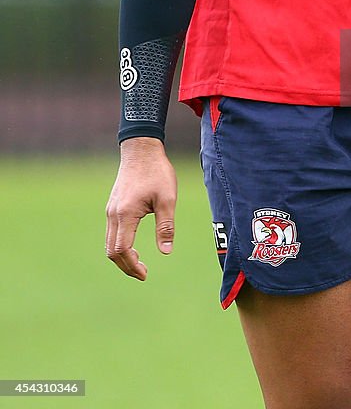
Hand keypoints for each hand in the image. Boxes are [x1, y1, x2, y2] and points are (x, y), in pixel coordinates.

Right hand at [105, 137, 176, 280]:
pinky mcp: (112, 206)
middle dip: (125, 266)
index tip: (145, 274)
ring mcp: (111, 210)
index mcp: (126, 214)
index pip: (122, 250)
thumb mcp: (167, 198)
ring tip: (139, 263)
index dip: (132, 266)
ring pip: (109, 243)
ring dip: (122, 257)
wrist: (141, 149)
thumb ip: (166, 226)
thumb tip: (166, 252)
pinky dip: (119, 245)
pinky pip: (111, 233)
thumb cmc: (157, 172)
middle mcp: (113, 214)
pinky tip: (132, 246)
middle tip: (143, 273)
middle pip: (111, 251)